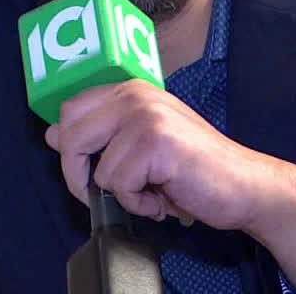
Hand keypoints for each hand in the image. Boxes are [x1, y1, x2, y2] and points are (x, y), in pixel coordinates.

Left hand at [44, 80, 295, 233]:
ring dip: (121, 194)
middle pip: (70, 135)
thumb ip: (99, 135)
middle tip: (116, 191)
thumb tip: (50, 133)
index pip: (70, 109)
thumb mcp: (140, 145)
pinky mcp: (155, 142)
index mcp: (131, 90)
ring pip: (95, 168)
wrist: (245, 185)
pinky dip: (140, 204)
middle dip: (82, 176)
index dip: (70, 148)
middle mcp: (136, 94)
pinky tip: (165, 198)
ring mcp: (146, 115)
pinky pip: (118, 185)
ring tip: (153, 191)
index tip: (90, 171)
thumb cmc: (195, 168)